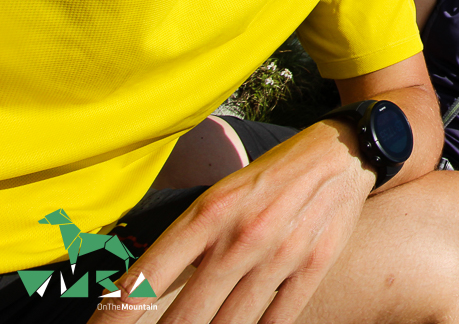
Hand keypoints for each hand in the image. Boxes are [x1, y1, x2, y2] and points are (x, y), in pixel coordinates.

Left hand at [89, 121, 375, 323]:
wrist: (341, 153)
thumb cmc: (270, 177)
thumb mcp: (220, 195)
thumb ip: (187, 241)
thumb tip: (146, 289)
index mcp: (209, 214)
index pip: (146, 280)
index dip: (115, 316)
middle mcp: (240, 237)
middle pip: (185, 316)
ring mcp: (279, 255)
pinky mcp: (313, 267)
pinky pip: (277, 320)